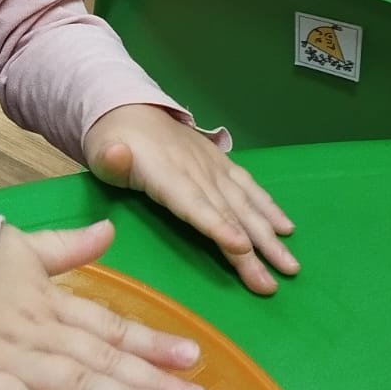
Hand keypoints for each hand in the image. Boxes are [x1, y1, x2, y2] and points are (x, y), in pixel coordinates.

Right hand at [0, 219, 207, 389]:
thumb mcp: (14, 247)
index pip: (108, 325)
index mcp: (46, 302)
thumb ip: (64, 248)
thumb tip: (107, 230)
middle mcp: (36, 332)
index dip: (151, 342)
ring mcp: (7, 357)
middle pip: (103, 359)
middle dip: (152, 381)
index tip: (193, 358)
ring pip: (75, 381)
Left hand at [84, 104, 299, 294]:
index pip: (193, 203)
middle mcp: (196, 170)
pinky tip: (287, 228)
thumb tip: (116, 154)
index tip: (240, 247)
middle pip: (227, 212)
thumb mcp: (101, 152)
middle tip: (275, 280)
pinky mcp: (222, 163)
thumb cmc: (112, 143)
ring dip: (269, 235)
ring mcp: (213, 166)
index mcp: (165, 173)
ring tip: (289, 264)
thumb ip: (110, 160)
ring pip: (245, 203)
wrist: (130, 109)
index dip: (217, 225)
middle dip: (254, 248)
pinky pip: (248, 186)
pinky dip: (269, 207)